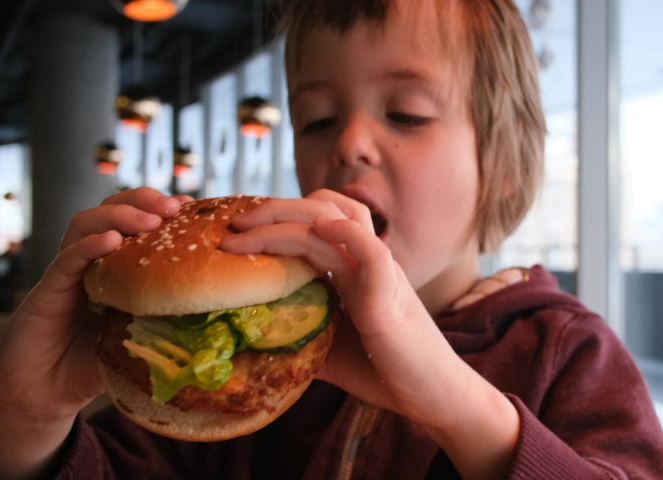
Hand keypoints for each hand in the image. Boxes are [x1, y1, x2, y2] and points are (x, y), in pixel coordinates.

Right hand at [0, 187, 190, 478]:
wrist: (43, 394)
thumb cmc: (93, 365)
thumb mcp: (140, 340)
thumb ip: (170, 323)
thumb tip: (222, 319)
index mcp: (116, 267)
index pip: (136, 222)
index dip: (161, 209)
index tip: (191, 206)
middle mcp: (90, 261)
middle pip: (111, 209)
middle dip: (142, 200)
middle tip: (173, 206)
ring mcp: (67, 273)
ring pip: (85, 224)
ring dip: (118, 215)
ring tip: (148, 220)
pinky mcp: (47, 291)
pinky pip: (66, 261)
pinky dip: (86, 247)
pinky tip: (109, 241)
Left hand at [221, 189, 520, 478]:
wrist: (430, 395)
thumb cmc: (385, 369)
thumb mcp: (327, 348)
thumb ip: (297, 335)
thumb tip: (249, 342)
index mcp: (352, 267)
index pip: (315, 220)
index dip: (277, 216)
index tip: (237, 232)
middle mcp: (366, 260)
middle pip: (321, 208)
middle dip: (272, 209)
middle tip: (232, 226)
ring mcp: (379, 273)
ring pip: (336, 220)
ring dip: (287, 218)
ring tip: (248, 230)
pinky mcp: (389, 295)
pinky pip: (371, 251)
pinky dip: (347, 233)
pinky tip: (320, 227)